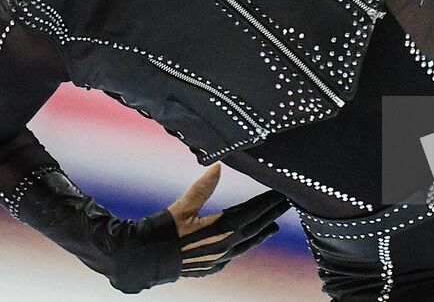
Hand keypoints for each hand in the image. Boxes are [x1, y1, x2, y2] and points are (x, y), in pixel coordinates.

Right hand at [165, 164, 288, 276]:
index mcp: (221, 230)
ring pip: (246, 244)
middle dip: (270, 215)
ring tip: (273, 226)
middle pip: (254, 228)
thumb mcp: (184, 206)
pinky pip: (234, 254)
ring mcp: (219, 259)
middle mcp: (224, 246)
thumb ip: (203, 187)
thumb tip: (218, 167)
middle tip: (285, 204)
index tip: (282, 194)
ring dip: (260, 233)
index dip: (268, 202)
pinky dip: (243, 245)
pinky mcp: (210, 266)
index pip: (252, 212)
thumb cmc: (164, 231)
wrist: (147, 259)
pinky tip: (245, 242)